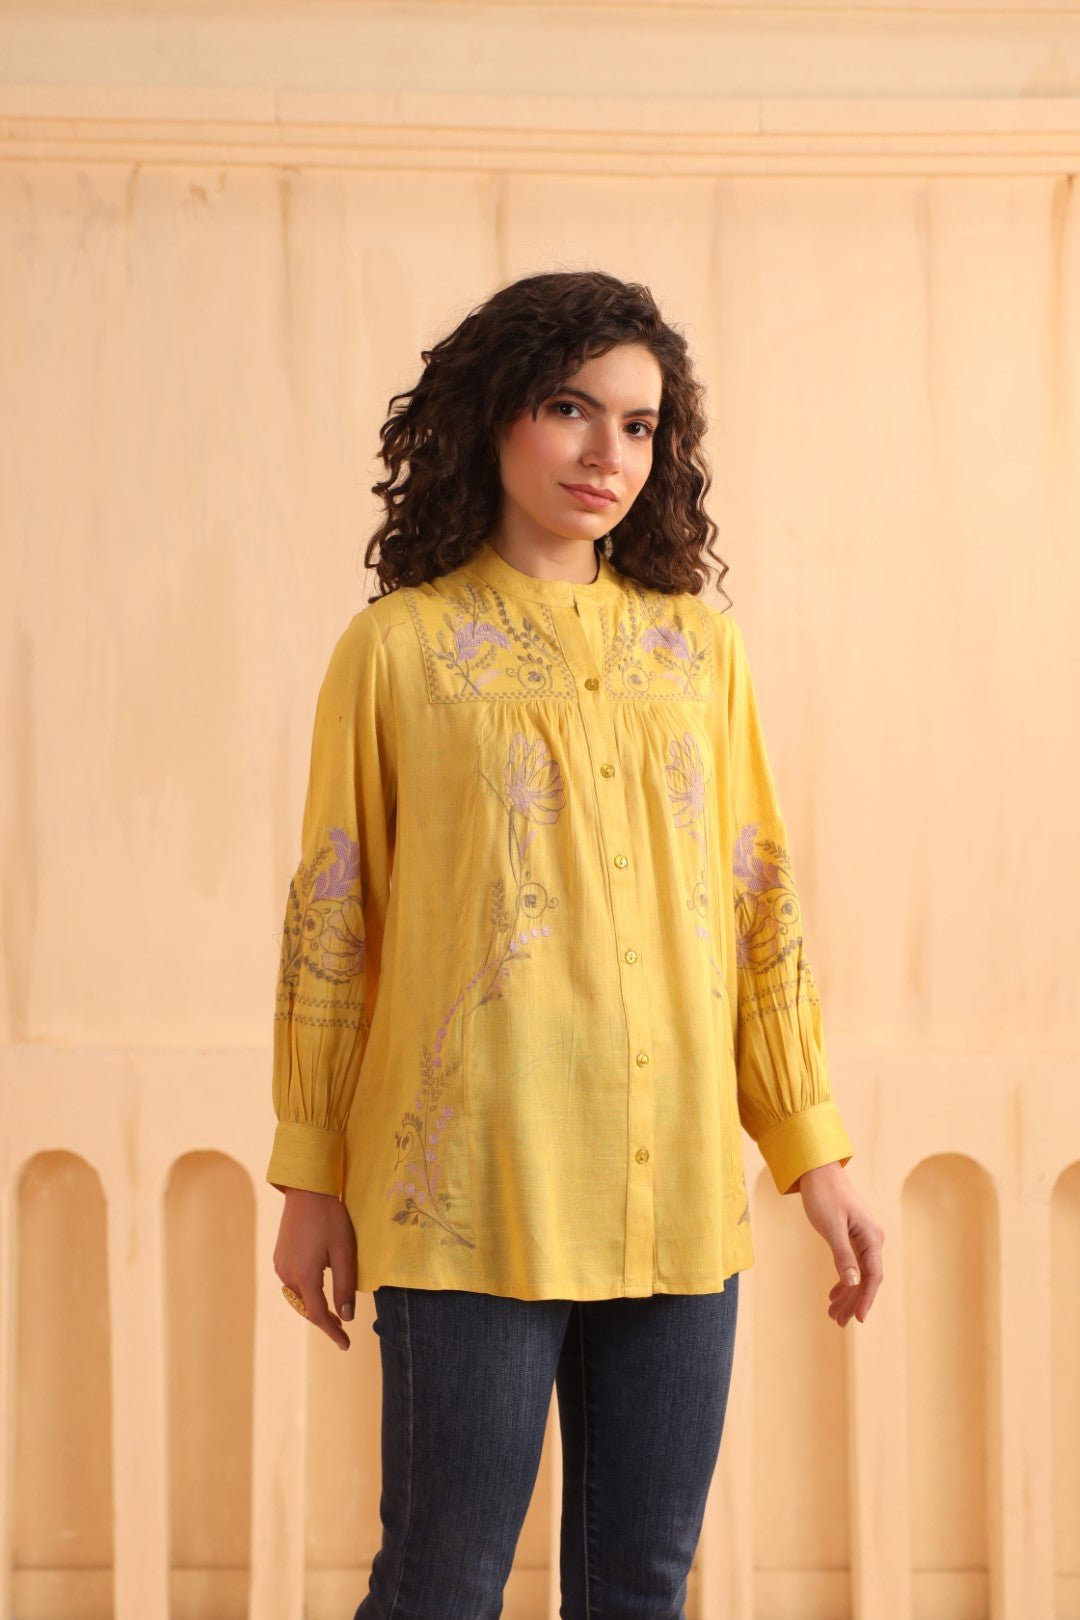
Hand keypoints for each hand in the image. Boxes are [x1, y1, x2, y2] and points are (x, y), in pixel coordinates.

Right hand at [273, 1187, 357, 1349]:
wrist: (307, 1190)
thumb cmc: (330, 1219)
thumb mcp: (344, 1252)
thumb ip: (345, 1286)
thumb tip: (346, 1316)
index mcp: (305, 1276)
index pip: (319, 1315)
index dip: (333, 1332)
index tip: (345, 1345)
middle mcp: (288, 1275)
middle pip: (307, 1307)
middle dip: (324, 1319)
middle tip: (343, 1328)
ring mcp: (281, 1265)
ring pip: (299, 1296)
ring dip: (314, 1305)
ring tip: (333, 1311)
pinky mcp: (279, 1257)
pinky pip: (293, 1282)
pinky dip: (306, 1290)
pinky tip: (318, 1287)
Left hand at [794, 1162, 883, 1326]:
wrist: (818, 1171)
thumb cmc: (824, 1195)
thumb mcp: (831, 1226)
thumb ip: (842, 1255)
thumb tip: (854, 1283)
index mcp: (871, 1237)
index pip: (873, 1275)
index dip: (867, 1298)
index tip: (858, 1319)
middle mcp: (871, 1240)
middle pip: (866, 1279)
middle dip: (853, 1302)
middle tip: (837, 1321)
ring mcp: (862, 1239)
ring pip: (858, 1275)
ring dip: (847, 1295)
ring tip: (833, 1315)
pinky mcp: (851, 1238)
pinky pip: (851, 1265)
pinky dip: (843, 1281)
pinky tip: (833, 1295)